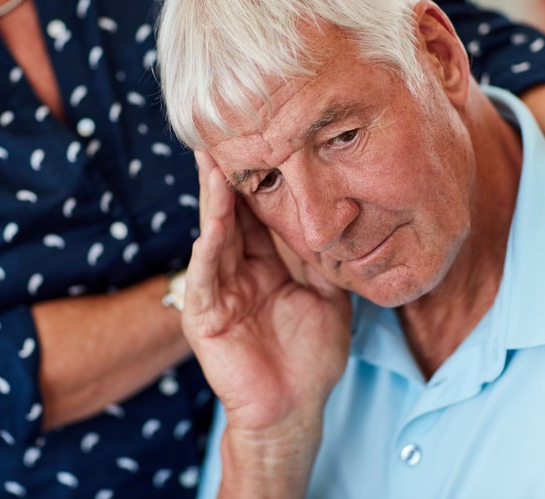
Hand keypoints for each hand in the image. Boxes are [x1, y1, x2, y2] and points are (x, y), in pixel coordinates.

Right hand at [184, 151, 350, 495]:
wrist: (294, 408)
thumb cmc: (311, 356)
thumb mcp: (328, 296)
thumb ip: (324, 258)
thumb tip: (339, 216)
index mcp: (264, 264)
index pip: (259, 213)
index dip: (261, 179)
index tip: (264, 140)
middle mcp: (237, 270)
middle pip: (232, 215)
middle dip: (227, 177)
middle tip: (224, 135)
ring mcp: (218, 291)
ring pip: (215, 238)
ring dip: (214, 204)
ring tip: (213, 166)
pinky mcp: (205, 317)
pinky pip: (206, 280)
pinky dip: (208, 253)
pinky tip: (212, 229)